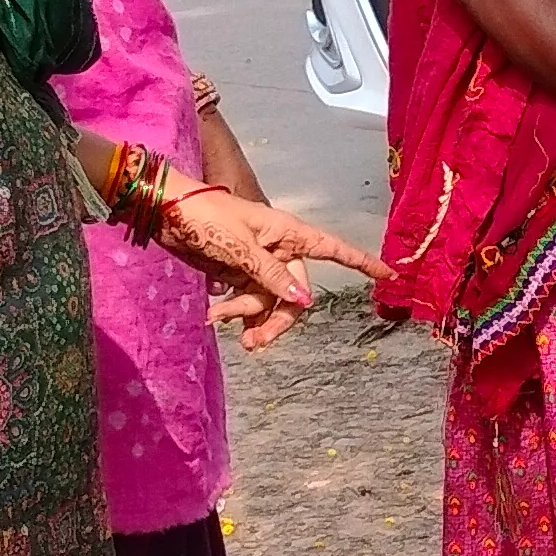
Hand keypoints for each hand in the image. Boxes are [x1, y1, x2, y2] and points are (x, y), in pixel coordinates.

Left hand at [159, 192, 389, 349]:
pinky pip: (246, 300)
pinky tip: (214, 316)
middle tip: (255, 343)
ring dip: (246, 316)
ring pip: (267, 302)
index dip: (362, 263)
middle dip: (277, 319)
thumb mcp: (240, 246)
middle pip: (296, 294)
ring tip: (217, 318)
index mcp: (289, 233)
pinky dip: (232, 311)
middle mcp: (279, 250)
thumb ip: (271, 275)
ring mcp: (258, 263)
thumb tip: (303, 302)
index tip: (390, 275)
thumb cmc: (206, 217)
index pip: (335, 250)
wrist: (165, 212)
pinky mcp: (236, 273)